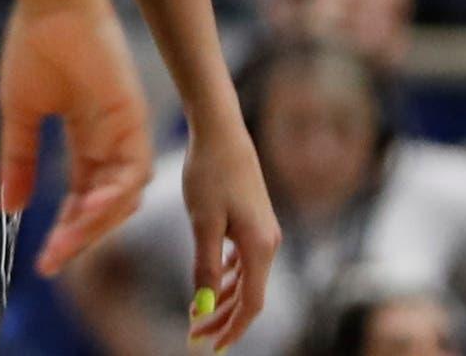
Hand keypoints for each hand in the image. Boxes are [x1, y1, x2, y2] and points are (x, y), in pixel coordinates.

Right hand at [0, 0, 154, 278]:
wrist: (50, 1)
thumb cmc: (32, 46)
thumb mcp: (19, 113)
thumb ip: (19, 160)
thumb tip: (9, 208)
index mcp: (86, 137)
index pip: (81, 196)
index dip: (65, 230)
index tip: (43, 261)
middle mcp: (111, 140)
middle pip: (104, 204)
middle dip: (80, 237)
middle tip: (53, 261)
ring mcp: (125, 130)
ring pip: (123, 195)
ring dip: (97, 222)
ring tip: (66, 239)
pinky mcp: (133, 118)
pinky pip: (131, 169)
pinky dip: (113, 194)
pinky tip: (89, 208)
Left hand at [178, 118, 277, 350]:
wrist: (221, 132)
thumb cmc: (208, 173)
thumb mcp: (202, 222)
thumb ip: (204, 265)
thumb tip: (202, 306)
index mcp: (260, 247)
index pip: (251, 304)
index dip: (230, 328)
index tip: (208, 346)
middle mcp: (269, 243)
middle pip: (249, 295)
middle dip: (224, 318)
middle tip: (196, 336)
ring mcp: (263, 231)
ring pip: (246, 278)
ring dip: (224, 299)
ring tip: (200, 315)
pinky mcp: (254, 220)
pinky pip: (244, 260)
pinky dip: (228, 276)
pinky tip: (214, 281)